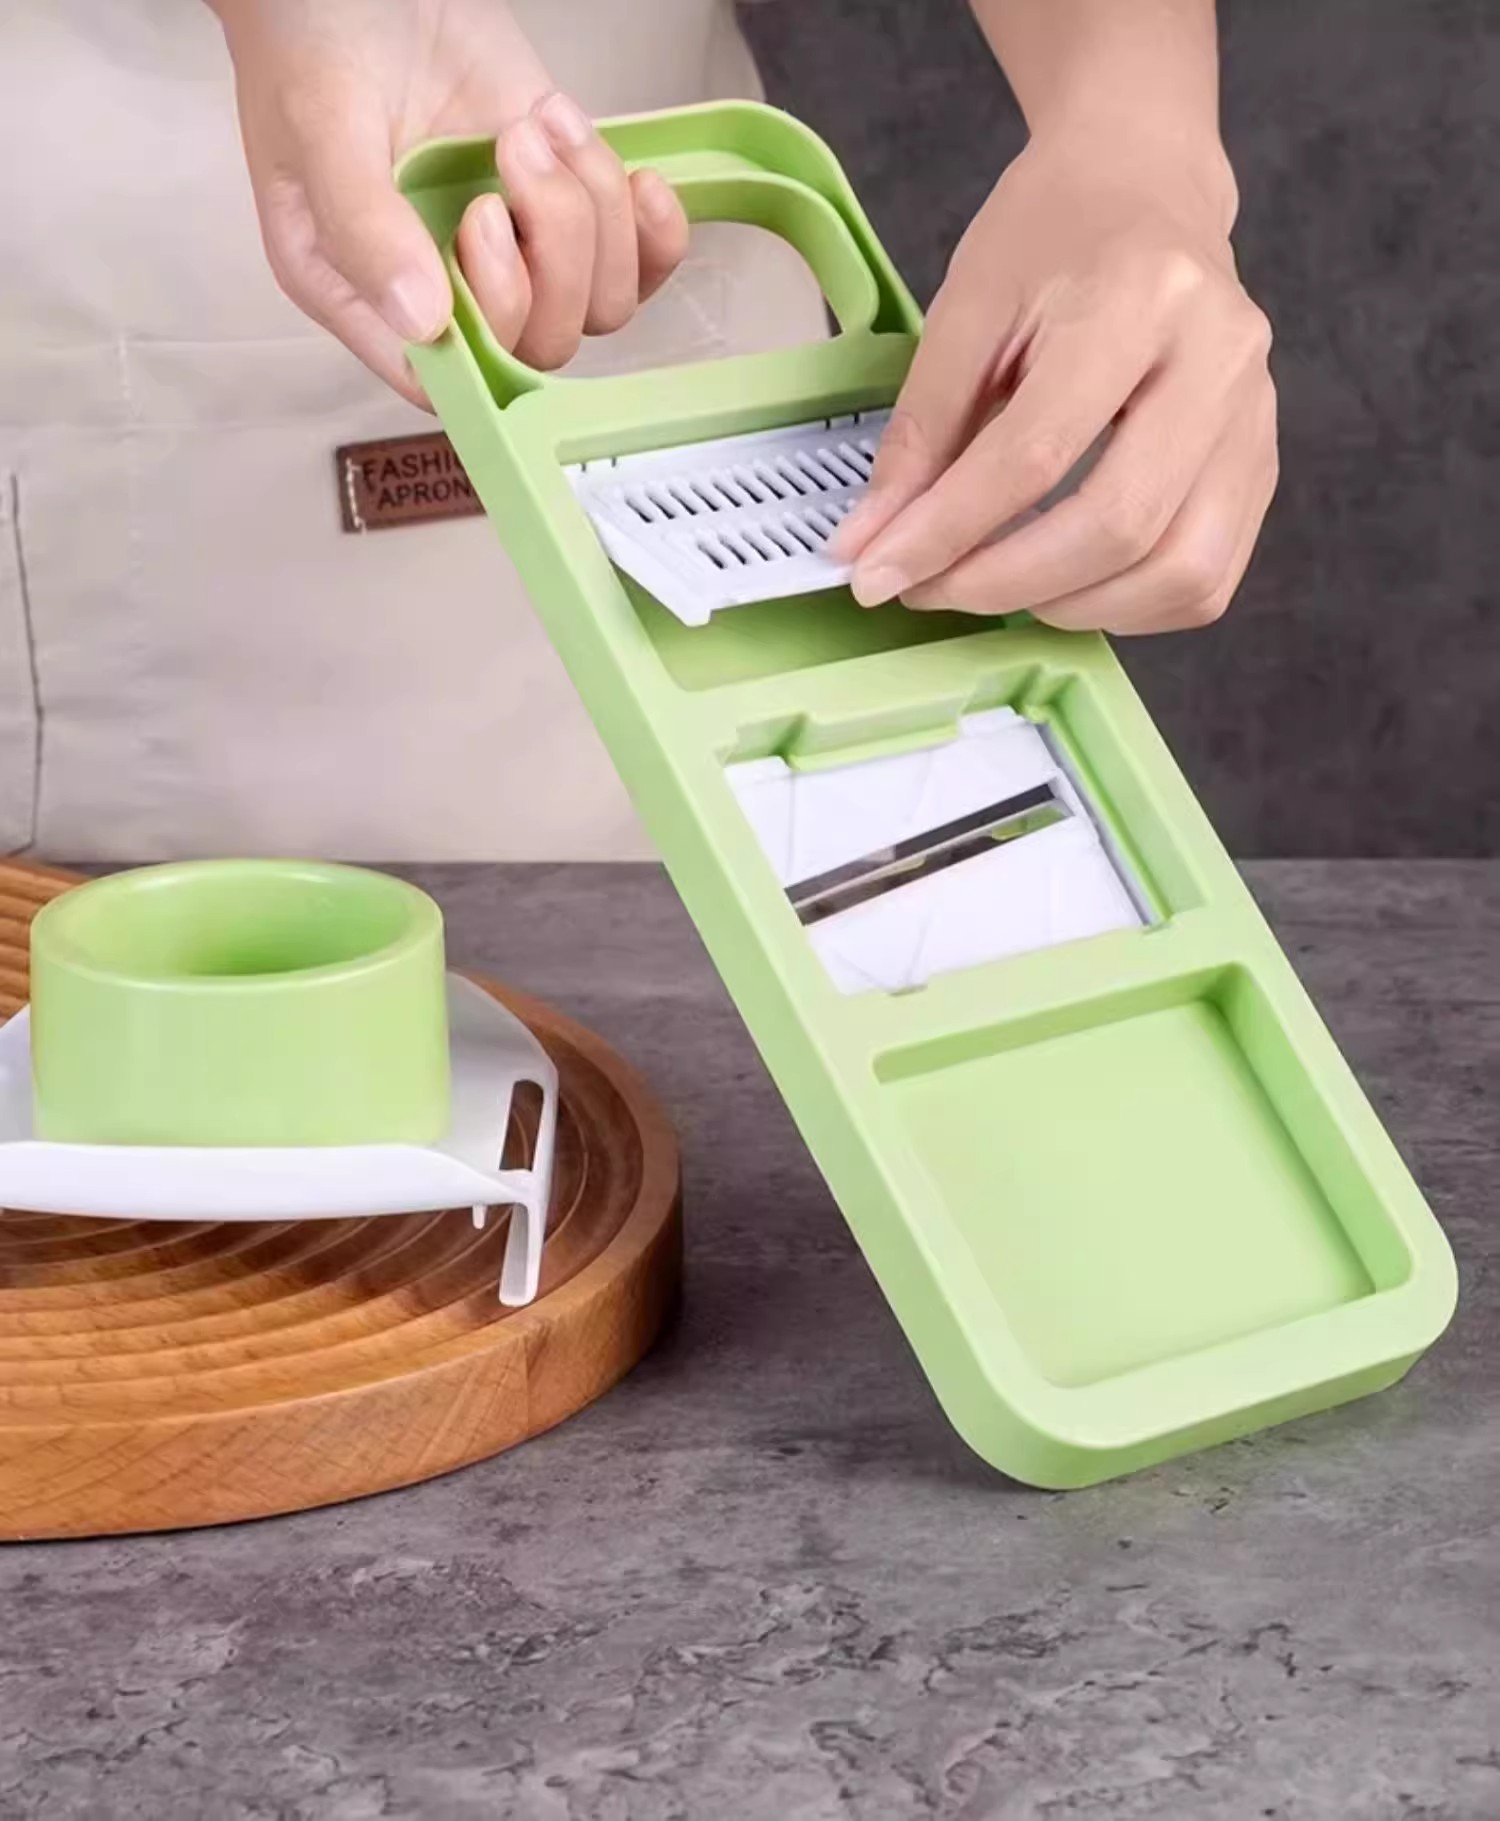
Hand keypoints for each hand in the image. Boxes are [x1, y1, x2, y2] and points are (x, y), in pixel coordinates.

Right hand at [210, 0, 689, 405]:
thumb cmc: (314, 46)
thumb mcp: (321, 127)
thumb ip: (362, 227)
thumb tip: (424, 321)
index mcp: (366, 295)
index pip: (448, 379)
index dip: (488, 327)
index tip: (479, 225)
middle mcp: (446, 291)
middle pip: (540, 343)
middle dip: (550, 251)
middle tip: (512, 150)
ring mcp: (514, 254)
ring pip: (599, 304)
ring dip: (589, 214)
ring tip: (536, 127)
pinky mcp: (564, 212)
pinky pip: (637, 266)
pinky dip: (649, 228)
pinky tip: (627, 173)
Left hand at [836, 131, 1276, 633]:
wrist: (1144, 184)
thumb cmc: (1052, 236)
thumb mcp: (966, 310)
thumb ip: (919, 435)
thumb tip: (870, 547)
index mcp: (1140, 299)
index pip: (1035, 455)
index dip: (948, 532)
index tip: (878, 575)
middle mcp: (1219, 360)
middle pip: (1117, 526)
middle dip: (1006, 583)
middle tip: (930, 589)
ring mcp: (1255, 417)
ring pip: (1178, 573)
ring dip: (1070, 607)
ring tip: (997, 584)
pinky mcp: (1262, 463)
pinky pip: (1205, 578)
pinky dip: (1126, 605)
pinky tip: (1064, 581)